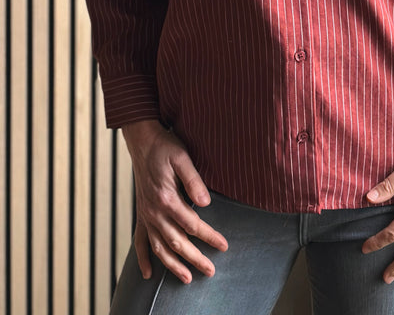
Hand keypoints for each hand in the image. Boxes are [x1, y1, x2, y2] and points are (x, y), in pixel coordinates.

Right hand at [122, 119, 227, 283]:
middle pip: (177, 242)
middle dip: (195, 259)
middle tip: (210, 271)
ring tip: (187, 278)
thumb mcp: (182, 157)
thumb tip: (206, 202)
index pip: (193, 225)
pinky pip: (139, 242)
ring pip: (159, 248)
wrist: (143, 143)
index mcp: (167, 199)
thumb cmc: (165, 148)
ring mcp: (146, 216)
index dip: (210, 237)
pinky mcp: (141, 215)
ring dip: (173, 266)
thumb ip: (194, 180)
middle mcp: (154, 212)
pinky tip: (148, 274)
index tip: (224, 245)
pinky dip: (143, 259)